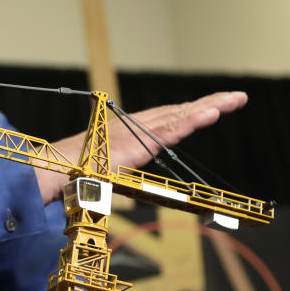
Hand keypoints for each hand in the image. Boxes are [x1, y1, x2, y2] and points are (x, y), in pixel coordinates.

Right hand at [34, 91, 247, 203]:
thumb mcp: (99, 176)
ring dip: (209, 108)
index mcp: (130, 135)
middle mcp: (136, 127)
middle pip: (179, 113)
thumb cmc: (70, 174)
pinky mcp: (138, 142)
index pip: (168, 120)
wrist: (52, 171)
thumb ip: (110, 178)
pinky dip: (192, 120)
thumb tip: (102, 193)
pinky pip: (170, 130)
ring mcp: (137, 132)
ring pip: (180, 117)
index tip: (215, 107)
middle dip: (210, 104)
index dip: (191, 112)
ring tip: (235, 100)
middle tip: (237, 97)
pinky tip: (212, 113)